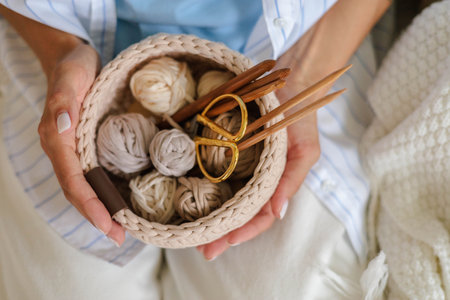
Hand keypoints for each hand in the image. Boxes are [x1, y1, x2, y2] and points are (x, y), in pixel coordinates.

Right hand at [38, 43, 124, 245]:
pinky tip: (117, 204)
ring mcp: (72, 151)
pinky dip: (102, 194)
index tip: (108, 223)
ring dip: (100, 210)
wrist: (72, 61)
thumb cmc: (73, 68)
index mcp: (56, 138)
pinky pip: (90, 176)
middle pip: (77, 191)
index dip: (89, 203)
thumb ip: (63, 101)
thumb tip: (61, 127)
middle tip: (120, 237)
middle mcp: (62, 149)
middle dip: (97, 216)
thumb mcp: (71, 77)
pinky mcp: (83, 148)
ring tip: (121, 230)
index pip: (72, 179)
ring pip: (83, 188)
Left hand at [197, 85, 320, 260]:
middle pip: (238, 212)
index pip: (262, 215)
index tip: (226, 242)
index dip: (246, 231)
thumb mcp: (305, 150)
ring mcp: (242, 164)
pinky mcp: (228, 147)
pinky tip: (188, 195)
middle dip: (221, 233)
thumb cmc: (300, 117)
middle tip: (201, 250)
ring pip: (225, 195)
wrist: (289, 80)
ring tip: (190, 232)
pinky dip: (203, 184)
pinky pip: (214, 169)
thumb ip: (292, 180)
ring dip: (209, 215)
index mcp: (275, 182)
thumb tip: (277, 214)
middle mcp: (256, 177)